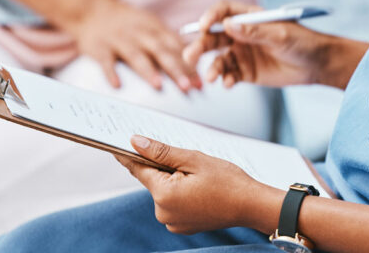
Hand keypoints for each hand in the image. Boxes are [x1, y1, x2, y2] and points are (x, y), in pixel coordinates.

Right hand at [68, 0, 200, 90]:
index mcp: (155, 28)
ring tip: (158, 85)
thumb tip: (194, 61)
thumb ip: (169, 42)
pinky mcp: (99, 46)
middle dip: (176, 69)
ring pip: (136, 55)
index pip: (177, 48)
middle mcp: (140, 33)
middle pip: (161, 52)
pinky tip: (117, 85)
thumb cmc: (127, 23)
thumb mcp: (151, 25)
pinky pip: (105, 60)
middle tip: (188, 86)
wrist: (91, 8)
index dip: (190, 64)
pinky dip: (111, 72)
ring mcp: (119, 39)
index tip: (201, 82)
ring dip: (147, 70)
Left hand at [116, 135, 281, 234]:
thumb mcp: (194, 159)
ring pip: (164, 190)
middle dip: (165, 166)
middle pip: (154, 180)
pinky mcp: (181, 226)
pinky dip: (181, 192)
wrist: (251, 205)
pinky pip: (174, 202)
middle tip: (188, 161)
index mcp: (164, 195)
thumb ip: (162, 152)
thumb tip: (135, 142)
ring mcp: (172, 222)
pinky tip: (200, 187)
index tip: (116, 144)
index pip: (139, 169)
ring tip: (200, 177)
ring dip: (175, 179)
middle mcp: (163, 213)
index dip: (129, 154)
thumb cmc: (228, 181)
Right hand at [182, 1, 335, 87]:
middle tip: (190, 56)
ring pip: (218, 59)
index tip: (202, 27)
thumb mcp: (280, 34)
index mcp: (248, 17)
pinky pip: (230, 75)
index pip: (223, 12)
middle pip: (213, 37)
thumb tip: (228, 25)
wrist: (316, 65)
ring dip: (211, 67)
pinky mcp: (246, 72)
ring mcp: (242, 53)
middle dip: (200, 46)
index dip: (210, 17)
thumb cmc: (302, 42)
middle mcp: (241, 34)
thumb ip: (254, 31)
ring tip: (210, 78)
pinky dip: (226, 79)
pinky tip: (228, 84)